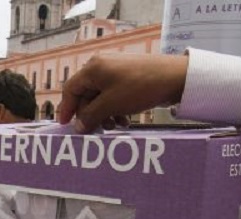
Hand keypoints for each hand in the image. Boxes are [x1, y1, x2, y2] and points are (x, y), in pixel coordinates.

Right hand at [59, 53, 188, 133]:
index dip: (66, 109)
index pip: (71, 89)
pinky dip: (114, 109)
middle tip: (95, 131)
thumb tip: (78, 127)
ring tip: (114, 127)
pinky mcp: (128, 77)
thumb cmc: (140, 88)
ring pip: (100, 97)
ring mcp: (116, 71)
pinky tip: (124, 120)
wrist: (175, 78)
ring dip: (103, 115)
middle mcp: (101, 66)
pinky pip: (113, 96)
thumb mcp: (110, 105)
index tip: (65, 125)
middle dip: (90, 115)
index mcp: (93, 68)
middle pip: (86, 95)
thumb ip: (90, 116)